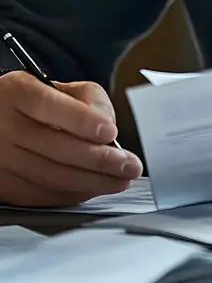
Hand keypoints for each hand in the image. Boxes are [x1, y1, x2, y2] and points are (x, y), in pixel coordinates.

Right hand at [0, 72, 142, 207]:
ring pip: (52, 176)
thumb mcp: (57, 86)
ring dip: (93, 181)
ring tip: (120, 179)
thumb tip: (106, 124)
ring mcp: (2, 158)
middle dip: (100, 159)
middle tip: (129, 165)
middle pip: (55, 148)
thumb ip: (86, 97)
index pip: (48, 106)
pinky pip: (43, 196)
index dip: (81, 120)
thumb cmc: (32, 103)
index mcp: (18, 92)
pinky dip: (74, 194)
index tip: (110, 132)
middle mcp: (5, 125)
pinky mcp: (4, 185)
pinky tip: (94, 187)